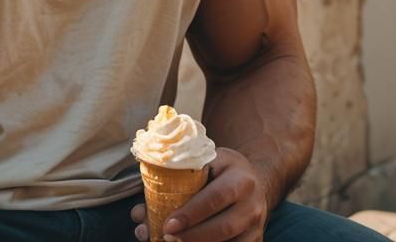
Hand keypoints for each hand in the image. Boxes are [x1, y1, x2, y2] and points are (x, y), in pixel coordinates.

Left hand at [131, 149, 269, 241]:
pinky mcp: (255, 241)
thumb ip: (178, 180)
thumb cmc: (221, 170)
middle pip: (223, 227)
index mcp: (240, 177)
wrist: (254, 181)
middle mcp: (252, 203)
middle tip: (166, 237)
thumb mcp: (208, 162)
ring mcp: (256, 226)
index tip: (167, 224)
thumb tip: (139, 212)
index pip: (215, 197)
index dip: (191, 213)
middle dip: (192, 236)